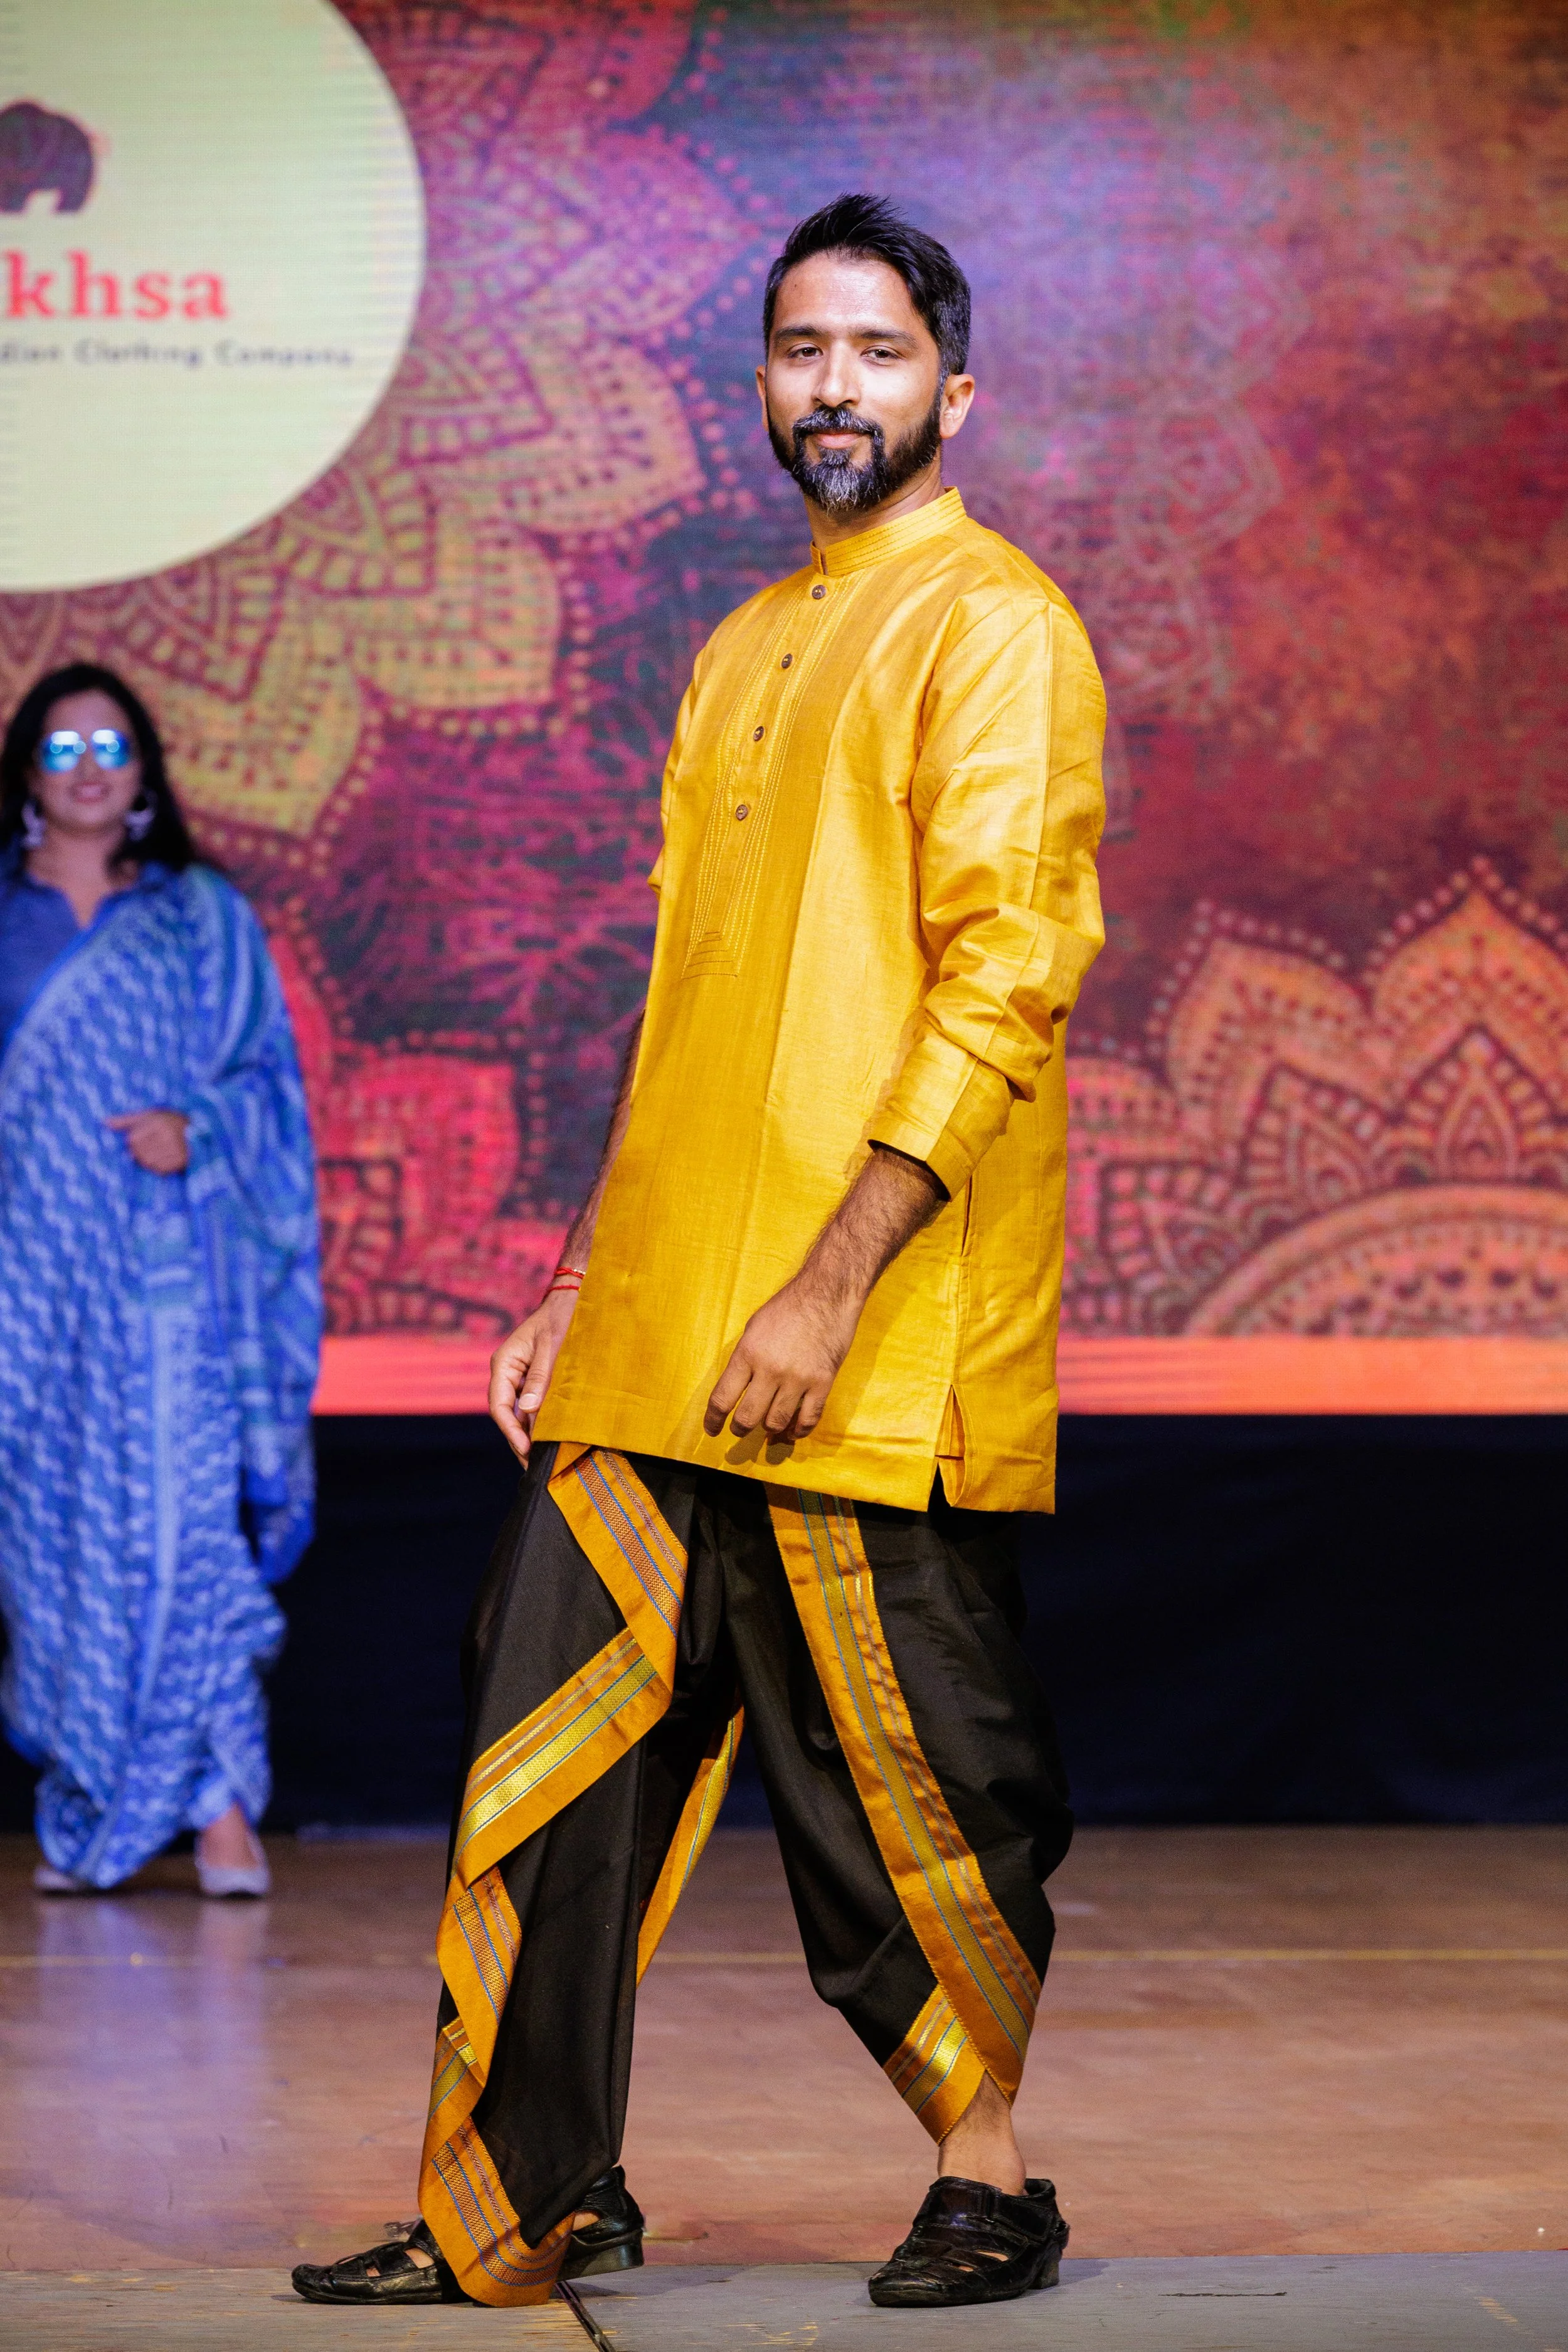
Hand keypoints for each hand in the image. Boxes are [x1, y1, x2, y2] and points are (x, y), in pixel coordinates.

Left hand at [106, 1109, 188, 1173]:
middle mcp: (167, 1136)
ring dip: (148, 1160)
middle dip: (140, 1152)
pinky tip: (164, 1158)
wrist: (202, 1130)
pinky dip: (158, 1167)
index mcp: (159, 1122)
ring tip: (157, 1152)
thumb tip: (105, 1123)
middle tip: (150, 1146)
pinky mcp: (181, 1161)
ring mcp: (176, 1150)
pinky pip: (160, 1170)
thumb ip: (127, 1120)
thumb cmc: (169, 1121)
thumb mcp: (150, 1115)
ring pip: (148, 1162)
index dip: (133, 1141)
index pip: (133, 1139)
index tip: (141, 1138)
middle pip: (139, 1152)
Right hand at [489, 1288, 578, 1464]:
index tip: (525, 1449)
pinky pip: (532, 1404)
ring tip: (542, 1458)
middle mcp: (507, 1371)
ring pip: (519, 1411)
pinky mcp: (533, 1378)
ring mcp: (519, 1375)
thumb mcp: (552, 1347)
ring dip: (529, 1432)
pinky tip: (550, 1437)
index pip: (499, 1405)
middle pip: (506, 1413)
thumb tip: (528, 1411)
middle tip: (532, 1466)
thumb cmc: (562, 1318)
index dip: (511, 1430)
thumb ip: (540, 1378)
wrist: (574, 1299)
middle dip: (518, 1439)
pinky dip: (539, 1420)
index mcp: (504, 1362)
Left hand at [703, 1269, 864, 1443]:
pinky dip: (798, 1431)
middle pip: (747, 1417)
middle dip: (740, 1429)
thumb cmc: (788, 1307)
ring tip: (767, 1431)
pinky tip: (792, 1431)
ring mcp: (798, 1378)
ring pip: (776, 1422)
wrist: (827, 1293)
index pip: (722, 1398)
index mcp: (748, 1353)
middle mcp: (770, 1369)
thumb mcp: (754, 1328)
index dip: (713, 1419)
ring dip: (769, 1431)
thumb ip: (745, 1359)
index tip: (711, 1429)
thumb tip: (738, 1389)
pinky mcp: (822, 1382)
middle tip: (740, 1430)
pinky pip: (808, 1419)